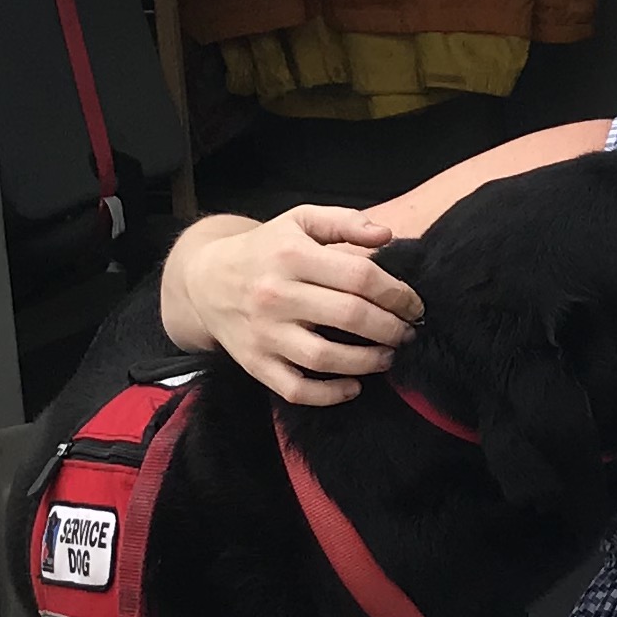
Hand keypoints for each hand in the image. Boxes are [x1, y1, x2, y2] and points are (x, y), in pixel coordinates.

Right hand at [164, 205, 424, 405]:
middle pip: (350, 317)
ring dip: (367, 362)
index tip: (412, 304)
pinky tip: (353, 386)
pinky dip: (330, 395)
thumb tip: (388, 235)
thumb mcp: (299, 221)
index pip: (360, 277)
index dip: (396, 293)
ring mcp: (264, 333)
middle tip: (406, 332)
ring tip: (387, 356)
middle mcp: (276, 295)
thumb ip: (344, 222)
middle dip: (390, 329)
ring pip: (326, 358)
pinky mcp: (255, 363)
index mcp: (292, 255)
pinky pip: (296, 389)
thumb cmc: (265, 249)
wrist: (204, 280)